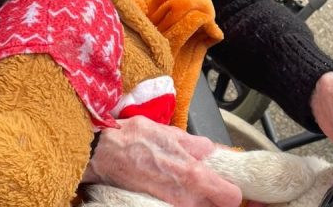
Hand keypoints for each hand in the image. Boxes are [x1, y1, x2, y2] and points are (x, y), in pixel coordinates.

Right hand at [81, 116, 242, 206]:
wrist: (101, 154)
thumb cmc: (134, 139)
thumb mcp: (173, 133)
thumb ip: (199, 145)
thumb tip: (215, 151)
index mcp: (195, 177)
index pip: (231, 198)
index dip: (231, 189)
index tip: (227, 182)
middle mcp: (185, 199)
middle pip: (215, 206)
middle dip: (213, 195)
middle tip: (205, 180)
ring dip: (196, 197)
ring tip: (182, 181)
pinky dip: (179, 200)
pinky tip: (169, 186)